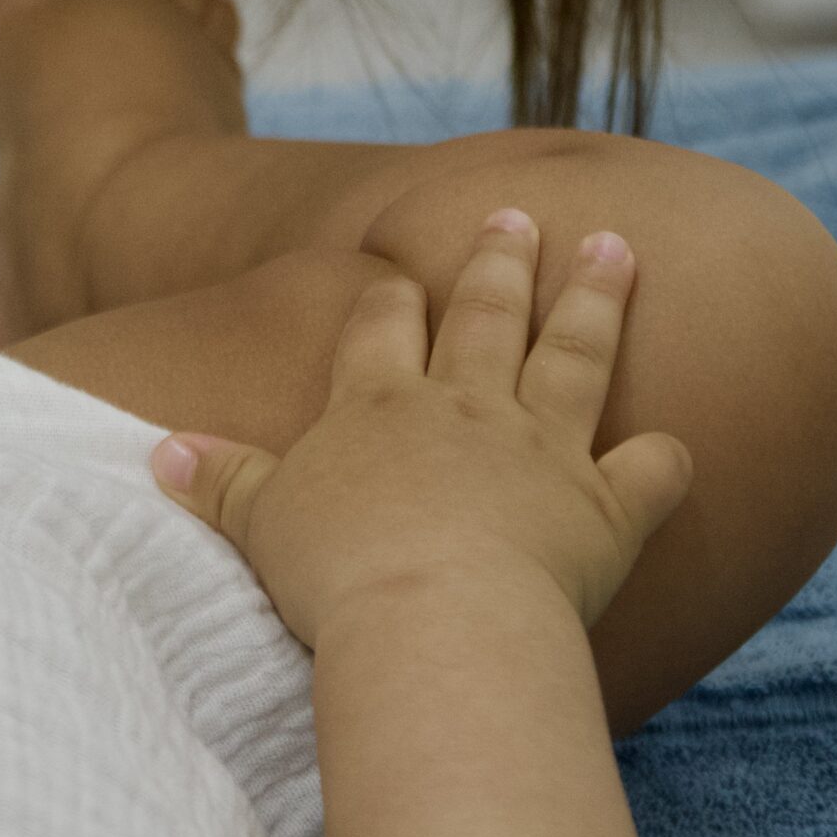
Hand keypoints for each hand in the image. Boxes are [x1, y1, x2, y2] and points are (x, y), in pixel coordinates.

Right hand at [153, 210, 694, 645]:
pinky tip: (677, 444)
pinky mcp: (605, 510)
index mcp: (376, 406)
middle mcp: (464, 409)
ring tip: (619, 248)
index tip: (397, 273)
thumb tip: (159, 450)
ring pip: (574, 356)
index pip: (381, 328)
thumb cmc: (335, 574)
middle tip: (520, 217)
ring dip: (598, 301)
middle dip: (502, 263)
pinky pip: (650, 473)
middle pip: (486, 317)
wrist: (433, 619)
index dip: (389, 298)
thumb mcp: (258, 521)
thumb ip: (220, 481)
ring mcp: (542, 451)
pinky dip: (666, 458)